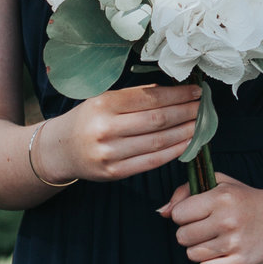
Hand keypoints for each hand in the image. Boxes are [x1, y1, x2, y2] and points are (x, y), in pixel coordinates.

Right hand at [36, 83, 200, 183]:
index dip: (177, 95)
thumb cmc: (89, 119)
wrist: (59, 150)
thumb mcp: (104, 99)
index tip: (196, 92)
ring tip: (200, 124)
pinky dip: (173, 152)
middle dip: (185, 113)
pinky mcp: (113, 173)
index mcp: (103, 104)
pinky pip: (151, 162)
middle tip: (203, 107)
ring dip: (185, 132)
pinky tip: (187, 143)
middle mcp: (104, 129)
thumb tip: (176, 90)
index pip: (150, 98)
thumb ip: (136, 95)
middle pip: (157, 120)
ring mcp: (108, 153)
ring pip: (157, 142)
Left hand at [160, 177, 262, 263]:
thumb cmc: (246, 199)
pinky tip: (223, 255)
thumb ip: (186, 191)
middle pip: (182, 237)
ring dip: (201, 250)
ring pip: (192, 255)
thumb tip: (162, 212)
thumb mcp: (220, 183)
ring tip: (219, 240)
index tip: (200, 214)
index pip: (178, 214)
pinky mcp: (242, 262)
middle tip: (210, 228)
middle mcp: (228, 219)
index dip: (186, 215)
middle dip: (192, 234)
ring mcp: (235, 242)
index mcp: (222, 197)